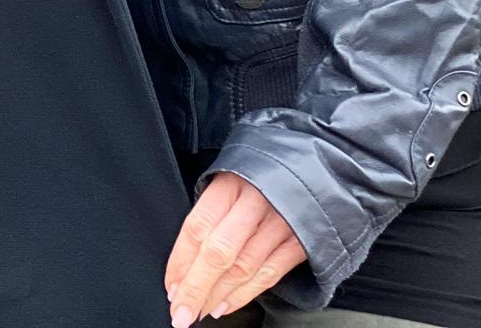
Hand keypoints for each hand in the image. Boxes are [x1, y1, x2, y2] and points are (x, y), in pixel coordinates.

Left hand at [164, 171, 306, 323]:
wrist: (310, 167)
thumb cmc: (256, 177)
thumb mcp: (227, 180)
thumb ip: (210, 214)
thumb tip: (182, 263)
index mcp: (230, 184)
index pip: (197, 227)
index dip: (181, 262)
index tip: (170, 287)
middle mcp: (255, 203)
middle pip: (219, 253)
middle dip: (196, 289)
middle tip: (181, 313)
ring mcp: (281, 223)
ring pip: (243, 268)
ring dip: (218, 296)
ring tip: (199, 311)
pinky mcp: (301, 241)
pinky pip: (269, 274)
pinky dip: (245, 295)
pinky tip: (226, 306)